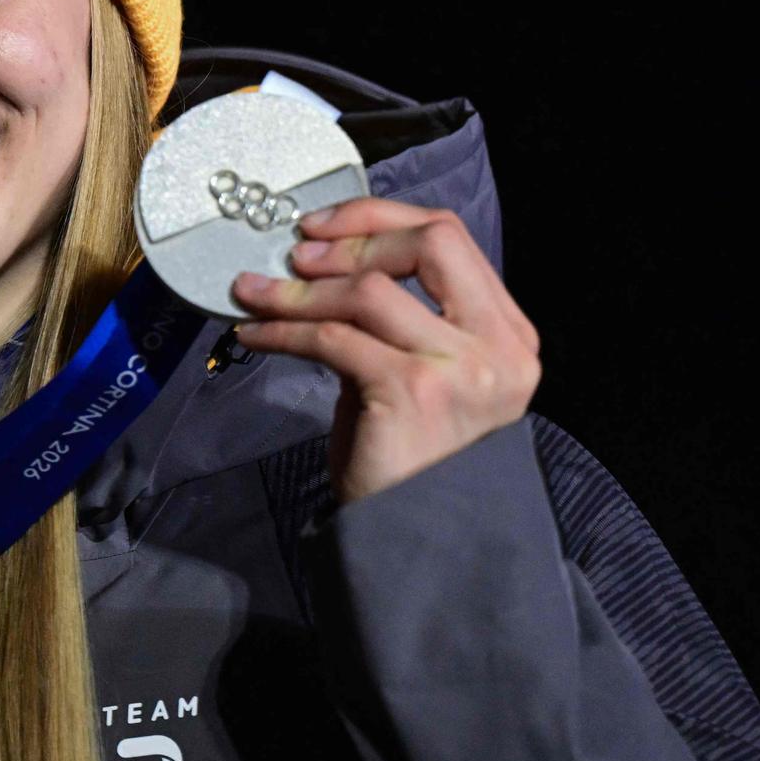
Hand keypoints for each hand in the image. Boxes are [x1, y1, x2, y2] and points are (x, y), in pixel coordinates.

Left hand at [229, 198, 540, 503]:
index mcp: (507, 333)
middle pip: (428, 245)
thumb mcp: (419, 373)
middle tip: (292, 255)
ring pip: (369, 291)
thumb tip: (320, 262)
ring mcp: (462, 370)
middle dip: (351, 240)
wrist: (415, 540)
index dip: (378, 220)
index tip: (321, 225)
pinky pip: (333, 338)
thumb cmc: (408, 456)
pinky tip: (253, 334)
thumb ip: (396, 320)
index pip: (449, 238)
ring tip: (252, 294)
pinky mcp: (414, 394)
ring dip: (298, 290)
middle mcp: (498, 347)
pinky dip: (283, 330)